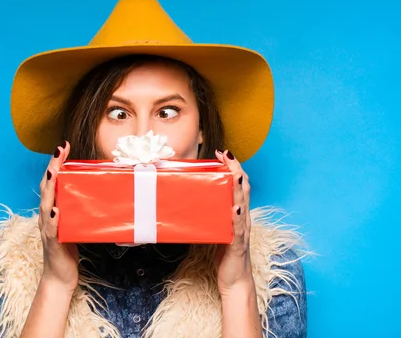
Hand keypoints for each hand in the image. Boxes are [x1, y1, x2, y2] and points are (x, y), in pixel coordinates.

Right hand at [38, 141, 78, 291]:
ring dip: (50, 188)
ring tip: (54, 173)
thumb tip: (98, 191)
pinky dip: (53, 220)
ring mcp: (48, 229)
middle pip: (46, 188)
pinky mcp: (53, 244)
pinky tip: (57, 211)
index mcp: (52, 209)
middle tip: (59, 150)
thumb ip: (80, 208)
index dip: (56, 163)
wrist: (59, 278)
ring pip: (46, 205)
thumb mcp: (75, 223)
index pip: (52, 182)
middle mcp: (47, 216)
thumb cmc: (67, 249)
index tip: (63, 146)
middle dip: (52, 168)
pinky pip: (52, 230)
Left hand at [214, 149, 253, 294]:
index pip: (238, 185)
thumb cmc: (225, 255)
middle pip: (243, 189)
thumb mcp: (216, 229)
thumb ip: (209, 215)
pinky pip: (238, 229)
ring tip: (235, 173)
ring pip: (242, 205)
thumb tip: (192, 200)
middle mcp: (242, 218)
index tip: (223, 153)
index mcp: (237, 213)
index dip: (233, 168)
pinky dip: (237, 217)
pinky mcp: (237, 245)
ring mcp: (242, 231)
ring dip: (238, 188)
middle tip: (226, 154)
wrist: (235, 282)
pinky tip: (234, 207)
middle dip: (236, 169)